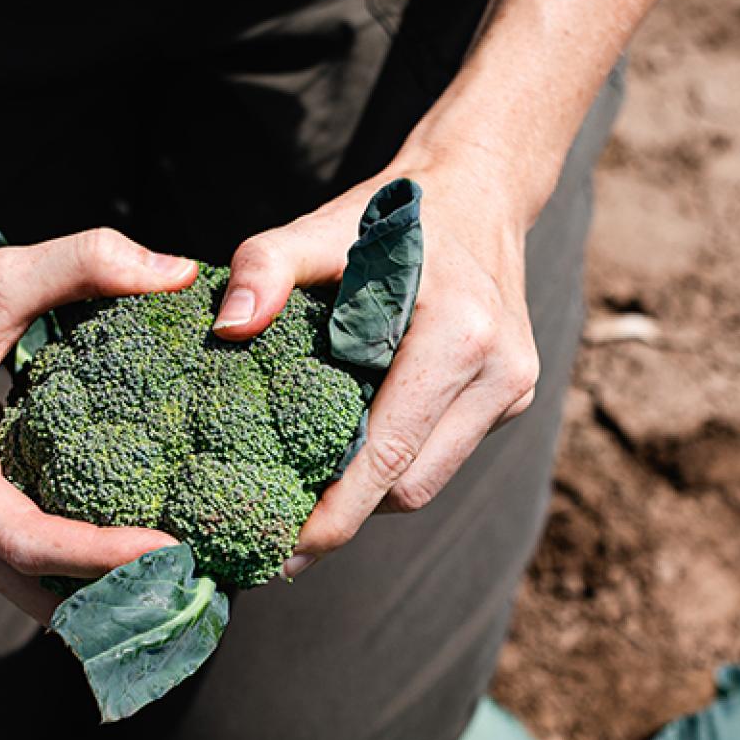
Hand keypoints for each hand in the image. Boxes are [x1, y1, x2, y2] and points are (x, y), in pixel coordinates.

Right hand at [0, 213, 198, 621]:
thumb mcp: (2, 274)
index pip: (28, 541)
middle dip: (106, 597)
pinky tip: (136, 558)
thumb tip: (179, 270)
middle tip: (190, 591)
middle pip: (28, 583)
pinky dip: (75, 566)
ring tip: (174, 588)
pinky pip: (23, 555)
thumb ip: (89, 261)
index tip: (170, 553)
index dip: (100, 556)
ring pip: (25, 581)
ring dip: (92, 591)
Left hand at [214, 160, 540, 577]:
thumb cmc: (391, 216)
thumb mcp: (321, 227)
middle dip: (348, 514)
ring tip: (308, 497)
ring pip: (429, 481)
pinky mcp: (511, 397)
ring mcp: (513, 390)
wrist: (477, 190)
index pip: (389, 457)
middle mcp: (500, 374)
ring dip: (371, 492)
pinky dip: (396, 462)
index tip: (283, 548)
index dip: (335, 514)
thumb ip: (267, 266)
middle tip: (280, 532)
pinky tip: (350, 453)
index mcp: (461, 337)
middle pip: (410, 487)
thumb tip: (226, 329)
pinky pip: (443, 454)